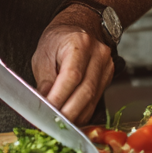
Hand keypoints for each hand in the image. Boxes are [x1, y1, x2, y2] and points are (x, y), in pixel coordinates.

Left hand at [32, 6, 114, 122]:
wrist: (80, 27)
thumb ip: (44, 79)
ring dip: (74, 116)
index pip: (72, 76)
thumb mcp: (43, 55)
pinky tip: (70, 119)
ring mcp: (106, 67)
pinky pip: (95, 101)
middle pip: (86, 91)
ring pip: (92, 100)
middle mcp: (98, 54)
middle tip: (51, 124)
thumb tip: (44, 103)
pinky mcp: (108, 78)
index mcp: (80, 43)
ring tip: (58, 125)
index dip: (59, 97)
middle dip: (67, 112)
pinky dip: (81, 113)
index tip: (45, 111)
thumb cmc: (59, 40)